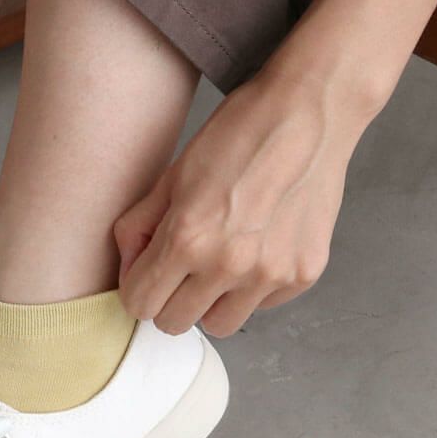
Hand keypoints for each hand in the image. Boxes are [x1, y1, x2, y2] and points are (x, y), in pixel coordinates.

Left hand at [114, 71, 372, 336]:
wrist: (309, 113)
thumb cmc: (236, 136)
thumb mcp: (171, 176)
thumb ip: (139, 228)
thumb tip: (128, 269)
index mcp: (187, 239)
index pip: (140, 304)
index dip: (137, 288)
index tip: (146, 272)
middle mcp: (229, 265)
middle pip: (174, 323)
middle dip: (168, 298)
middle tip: (180, 268)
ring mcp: (270, 274)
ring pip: (218, 324)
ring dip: (209, 302)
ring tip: (218, 262)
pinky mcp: (303, 274)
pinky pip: (260, 305)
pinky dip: (251, 288)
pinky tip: (257, 247)